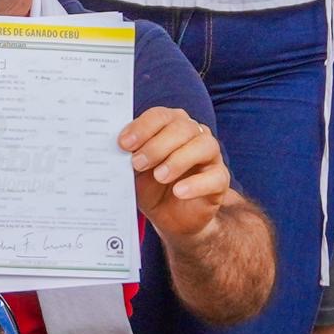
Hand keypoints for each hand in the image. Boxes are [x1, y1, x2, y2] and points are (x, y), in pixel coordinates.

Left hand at [120, 105, 235, 245]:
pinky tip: (179, 191)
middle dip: (157, 145)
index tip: (124, 144)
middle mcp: (194, 134)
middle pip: (182, 128)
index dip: (142, 127)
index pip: (160, 116)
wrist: (170, 217)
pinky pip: (215, 176)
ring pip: (203, 145)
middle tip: (138, 163)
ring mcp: (210, 156)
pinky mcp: (220, 179)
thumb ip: (129, 158)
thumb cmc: (152, 186)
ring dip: (178, 160)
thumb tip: (113, 149)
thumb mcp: (135, 172)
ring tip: (159, 176)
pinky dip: (196, 183)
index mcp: (171, 125)